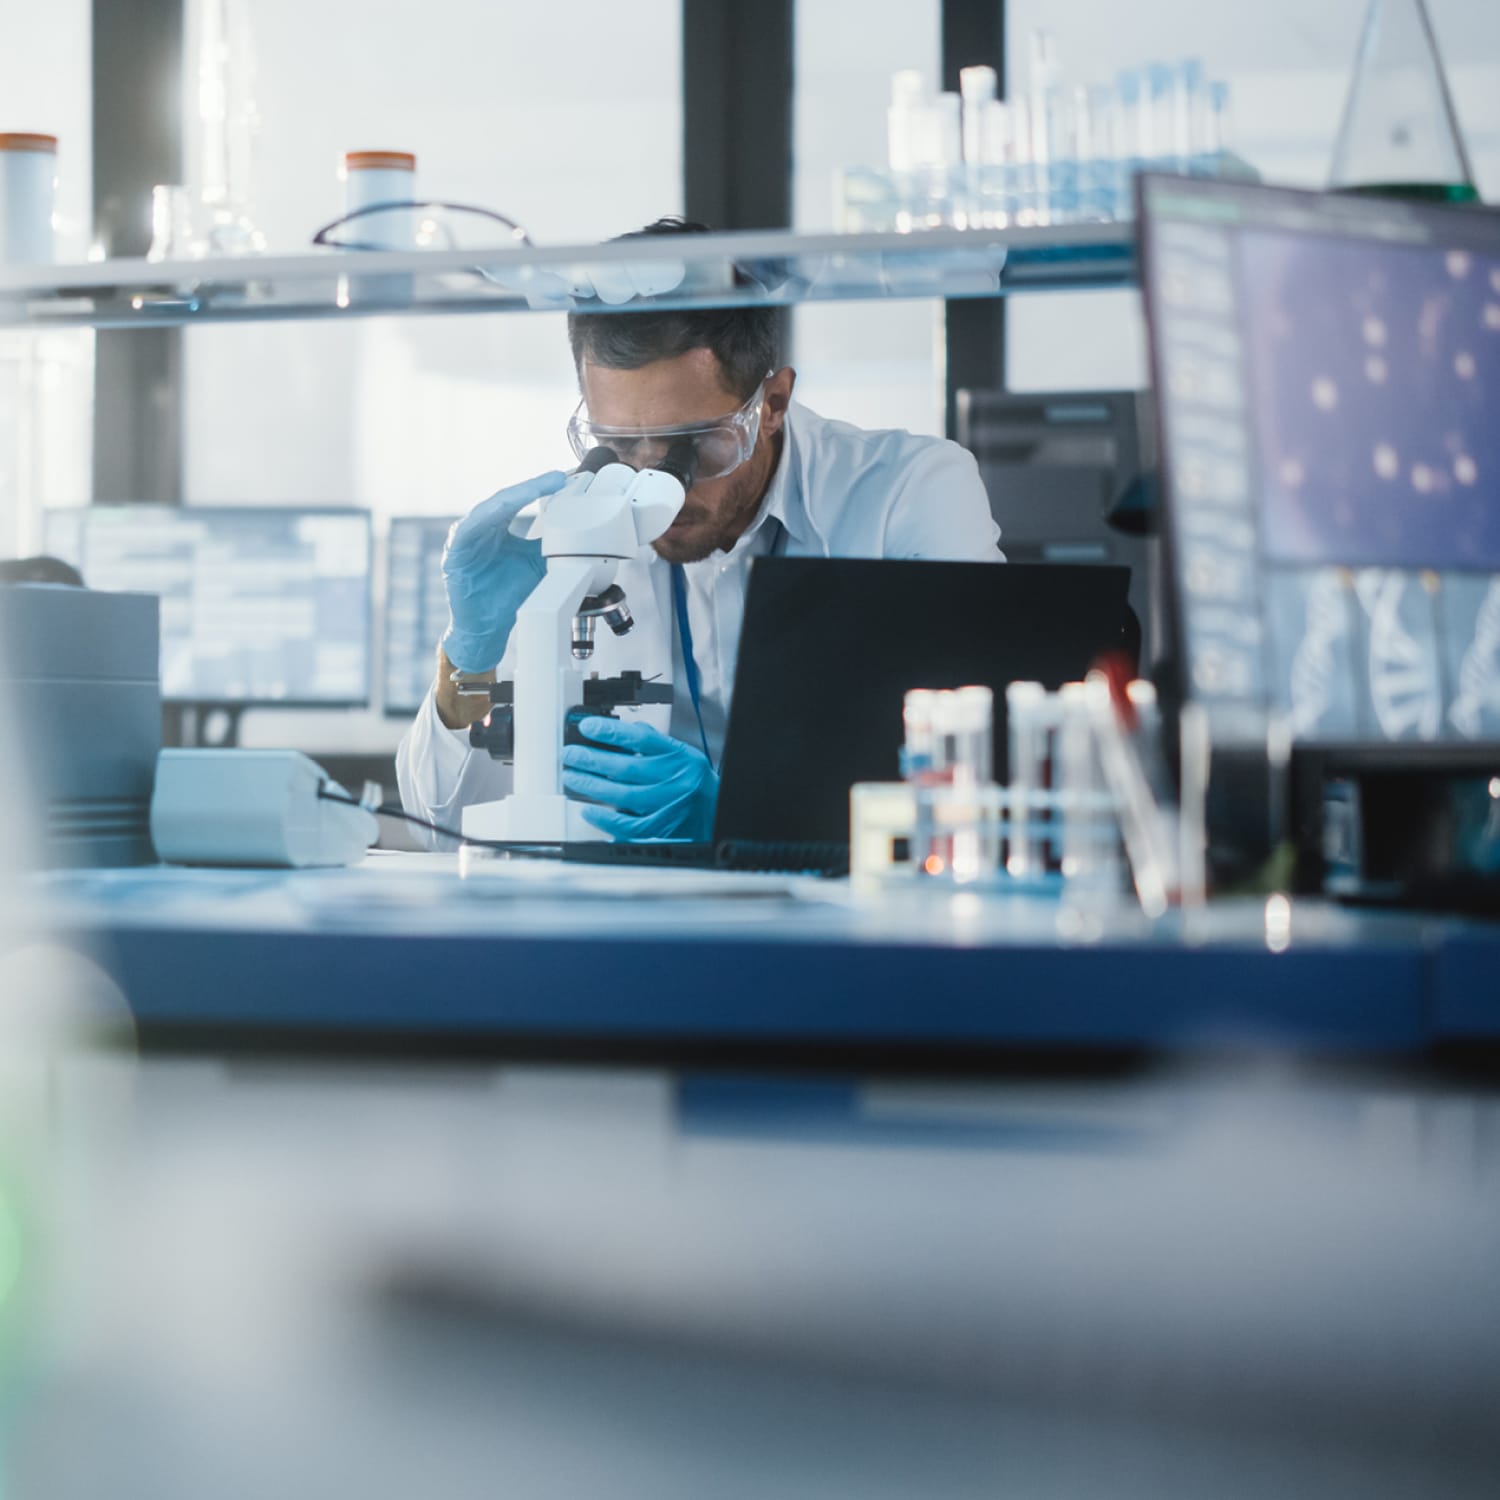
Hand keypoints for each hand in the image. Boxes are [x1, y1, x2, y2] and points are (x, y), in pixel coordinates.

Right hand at [439, 470, 568, 674]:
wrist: (489, 628)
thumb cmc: (510, 596)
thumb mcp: (539, 565)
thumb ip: (553, 546)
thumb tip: (583, 532)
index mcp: (497, 527)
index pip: (519, 499)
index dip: (540, 488)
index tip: (563, 479)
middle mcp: (481, 528)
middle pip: (505, 499)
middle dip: (531, 487)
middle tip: (555, 479)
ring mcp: (465, 539)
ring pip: (489, 510)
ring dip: (513, 497)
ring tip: (535, 489)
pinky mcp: (454, 554)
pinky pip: (469, 529)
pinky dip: (485, 517)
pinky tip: (502, 507)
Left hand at [561, 716, 717, 841]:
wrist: (716, 814)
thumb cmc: (694, 783)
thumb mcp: (683, 755)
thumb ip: (655, 743)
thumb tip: (624, 730)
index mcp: (680, 757)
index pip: (642, 739)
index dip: (612, 731)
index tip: (589, 726)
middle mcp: (675, 780)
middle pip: (627, 767)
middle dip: (593, 760)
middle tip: (571, 754)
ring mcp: (668, 806)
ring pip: (624, 795)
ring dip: (593, 786)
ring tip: (573, 777)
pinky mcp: (661, 829)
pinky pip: (628, 825)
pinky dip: (606, 818)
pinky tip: (589, 810)